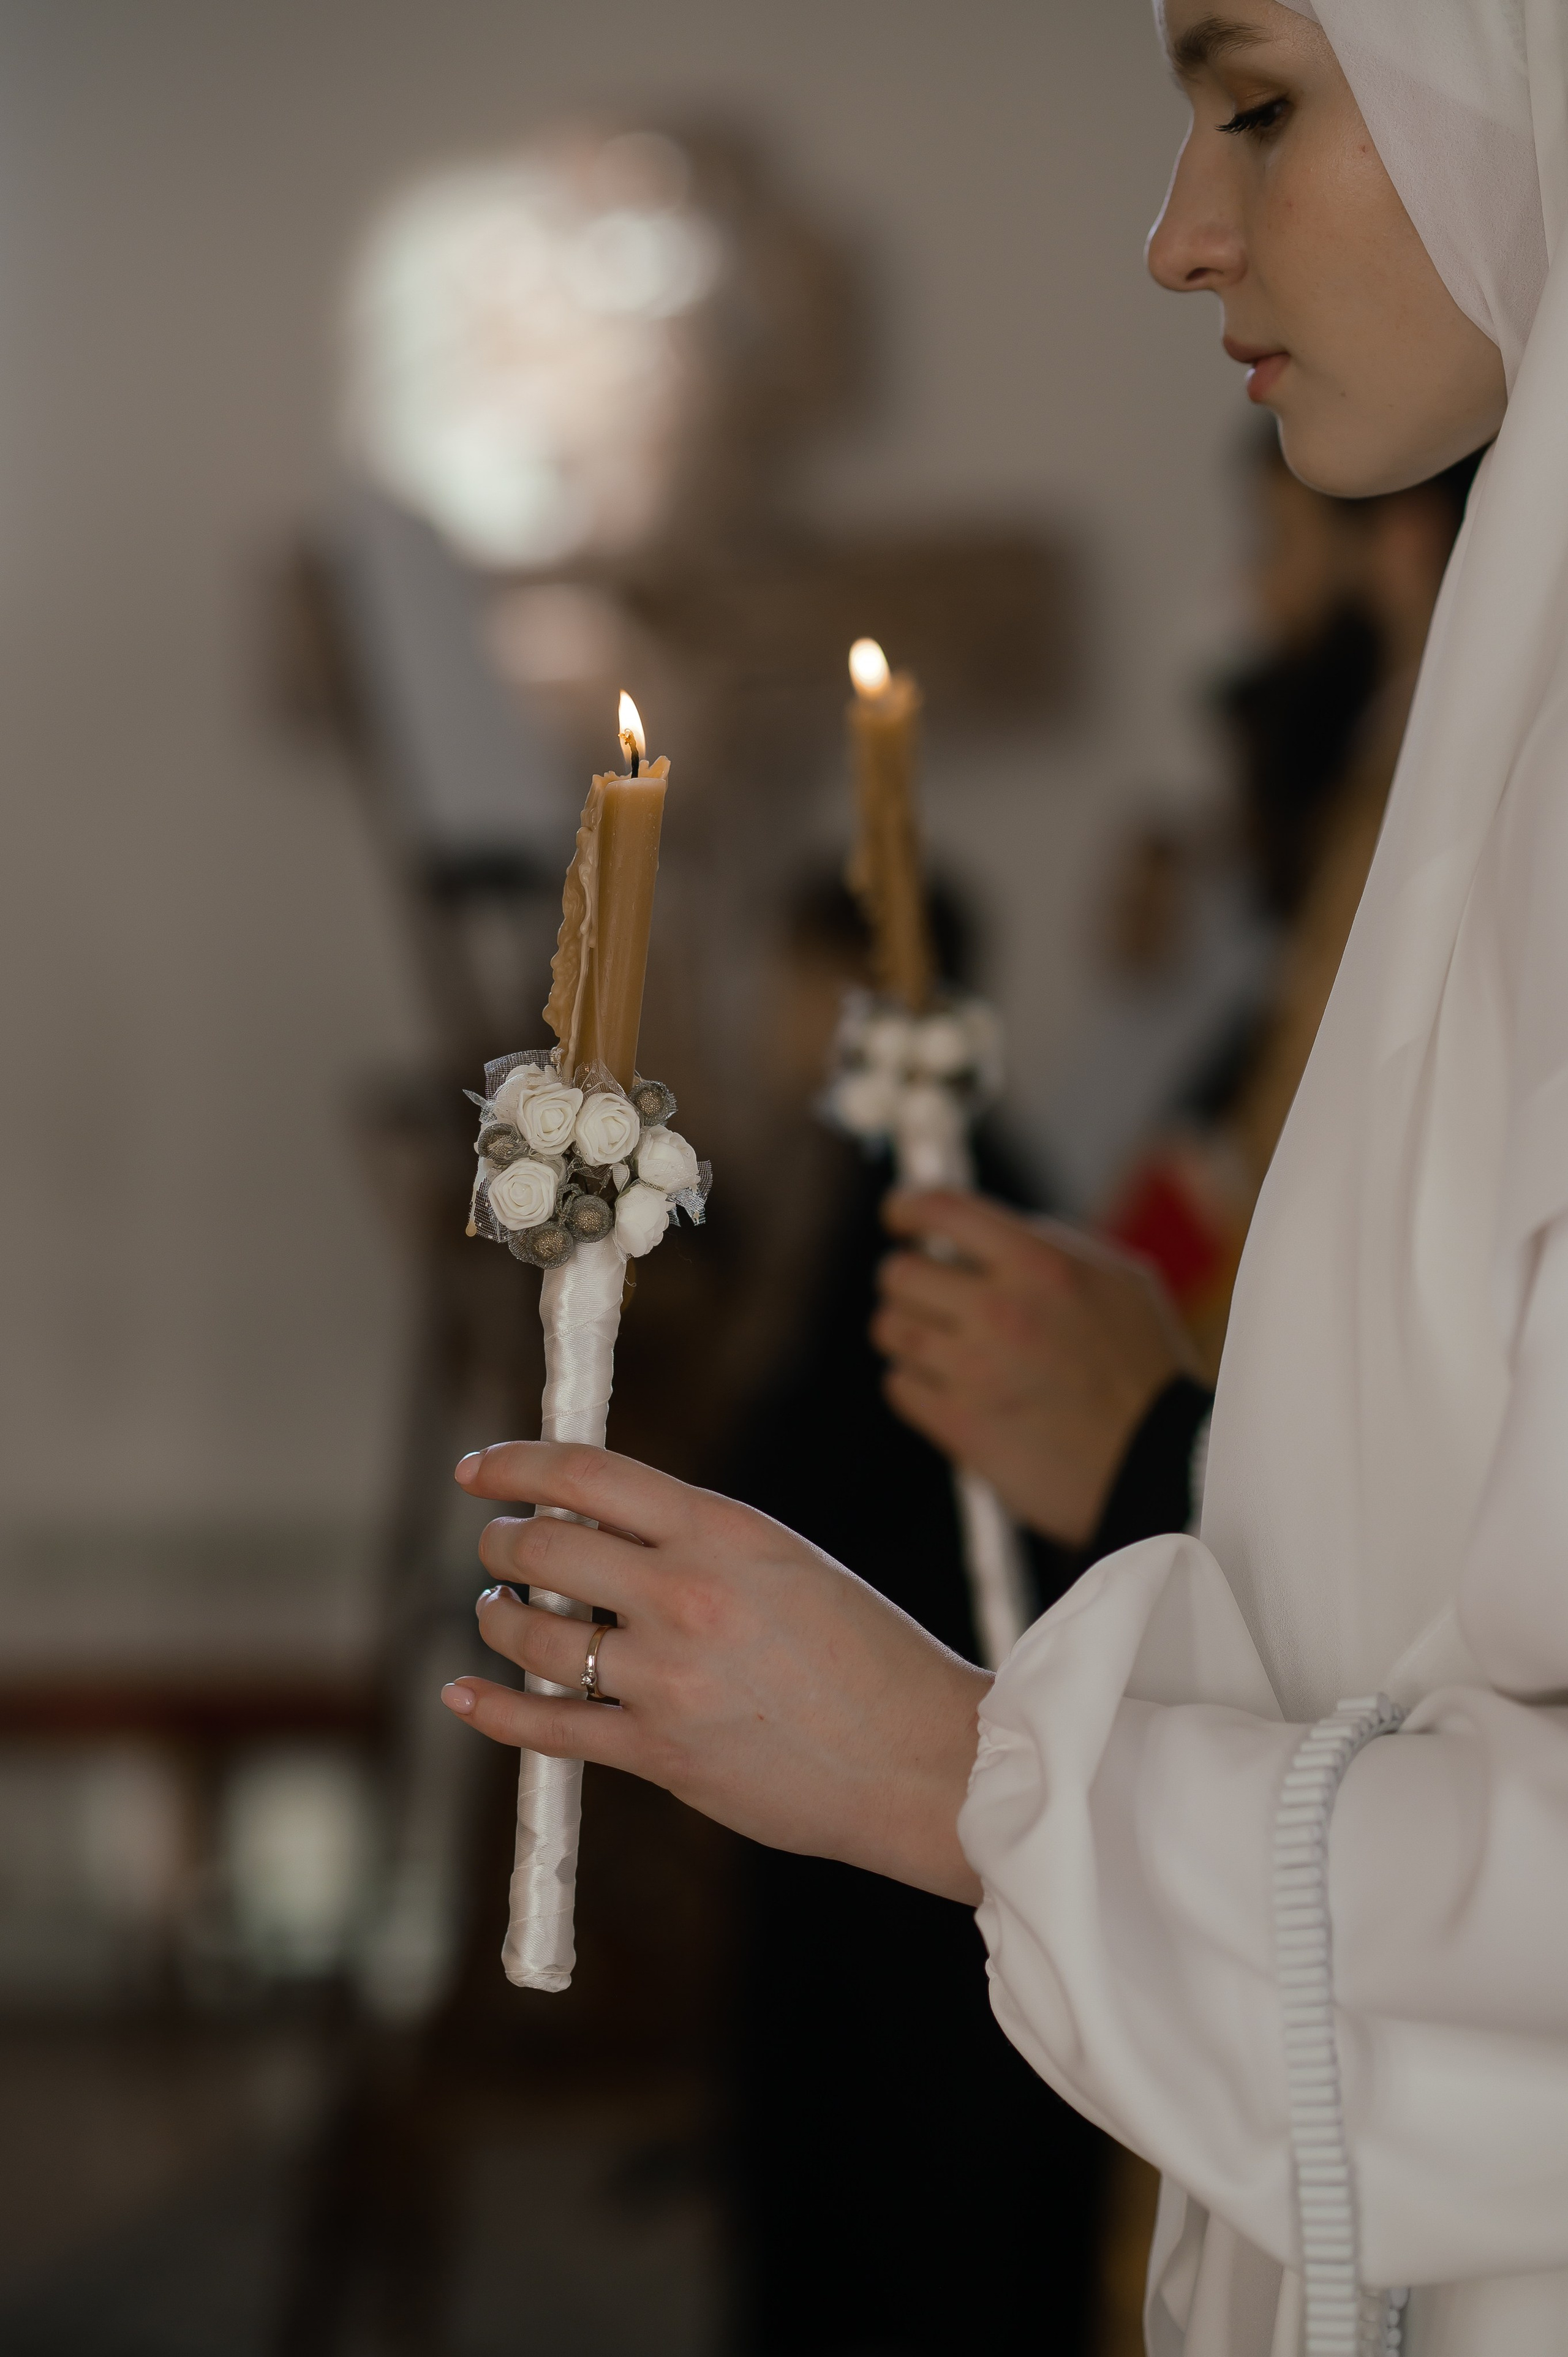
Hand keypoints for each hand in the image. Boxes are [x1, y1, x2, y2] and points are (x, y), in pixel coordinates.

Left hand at [441, 1442, 988, 1902]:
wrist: (924, 1761)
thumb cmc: (867, 1656)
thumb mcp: (787, 1562)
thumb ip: (698, 1543)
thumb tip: (603, 1530)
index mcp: (724, 1530)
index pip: (588, 1473)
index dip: (516, 1463)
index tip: (479, 1468)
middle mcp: (688, 1594)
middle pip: (546, 1546)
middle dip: (502, 1540)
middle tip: (495, 1545)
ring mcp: (669, 1677)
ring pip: (535, 1632)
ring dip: (498, 1615)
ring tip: (498, 1609)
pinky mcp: (661, 1754)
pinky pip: (548, 1726)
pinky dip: (494, 1707)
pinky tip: (466, 1692)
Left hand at [872, 1191, 1196, 1545]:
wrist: (1157, 1466)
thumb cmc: (1144, 1371)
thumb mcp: (1119, 1282)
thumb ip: (1052, 1246)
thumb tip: (984, 1232)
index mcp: (1042, 1264)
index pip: (942, 1209)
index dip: (907, 1207)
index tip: (899, 1218)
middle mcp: (1002, 1309)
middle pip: (899, 1272)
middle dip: (908, 1280)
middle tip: (926, 1294)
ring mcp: (975, 1370)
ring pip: (891, 1329)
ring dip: (909, 1332)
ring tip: (943, 1345)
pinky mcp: (959, 1425)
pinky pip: (900, 1385)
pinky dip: (916, 1384)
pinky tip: (952, 1389)